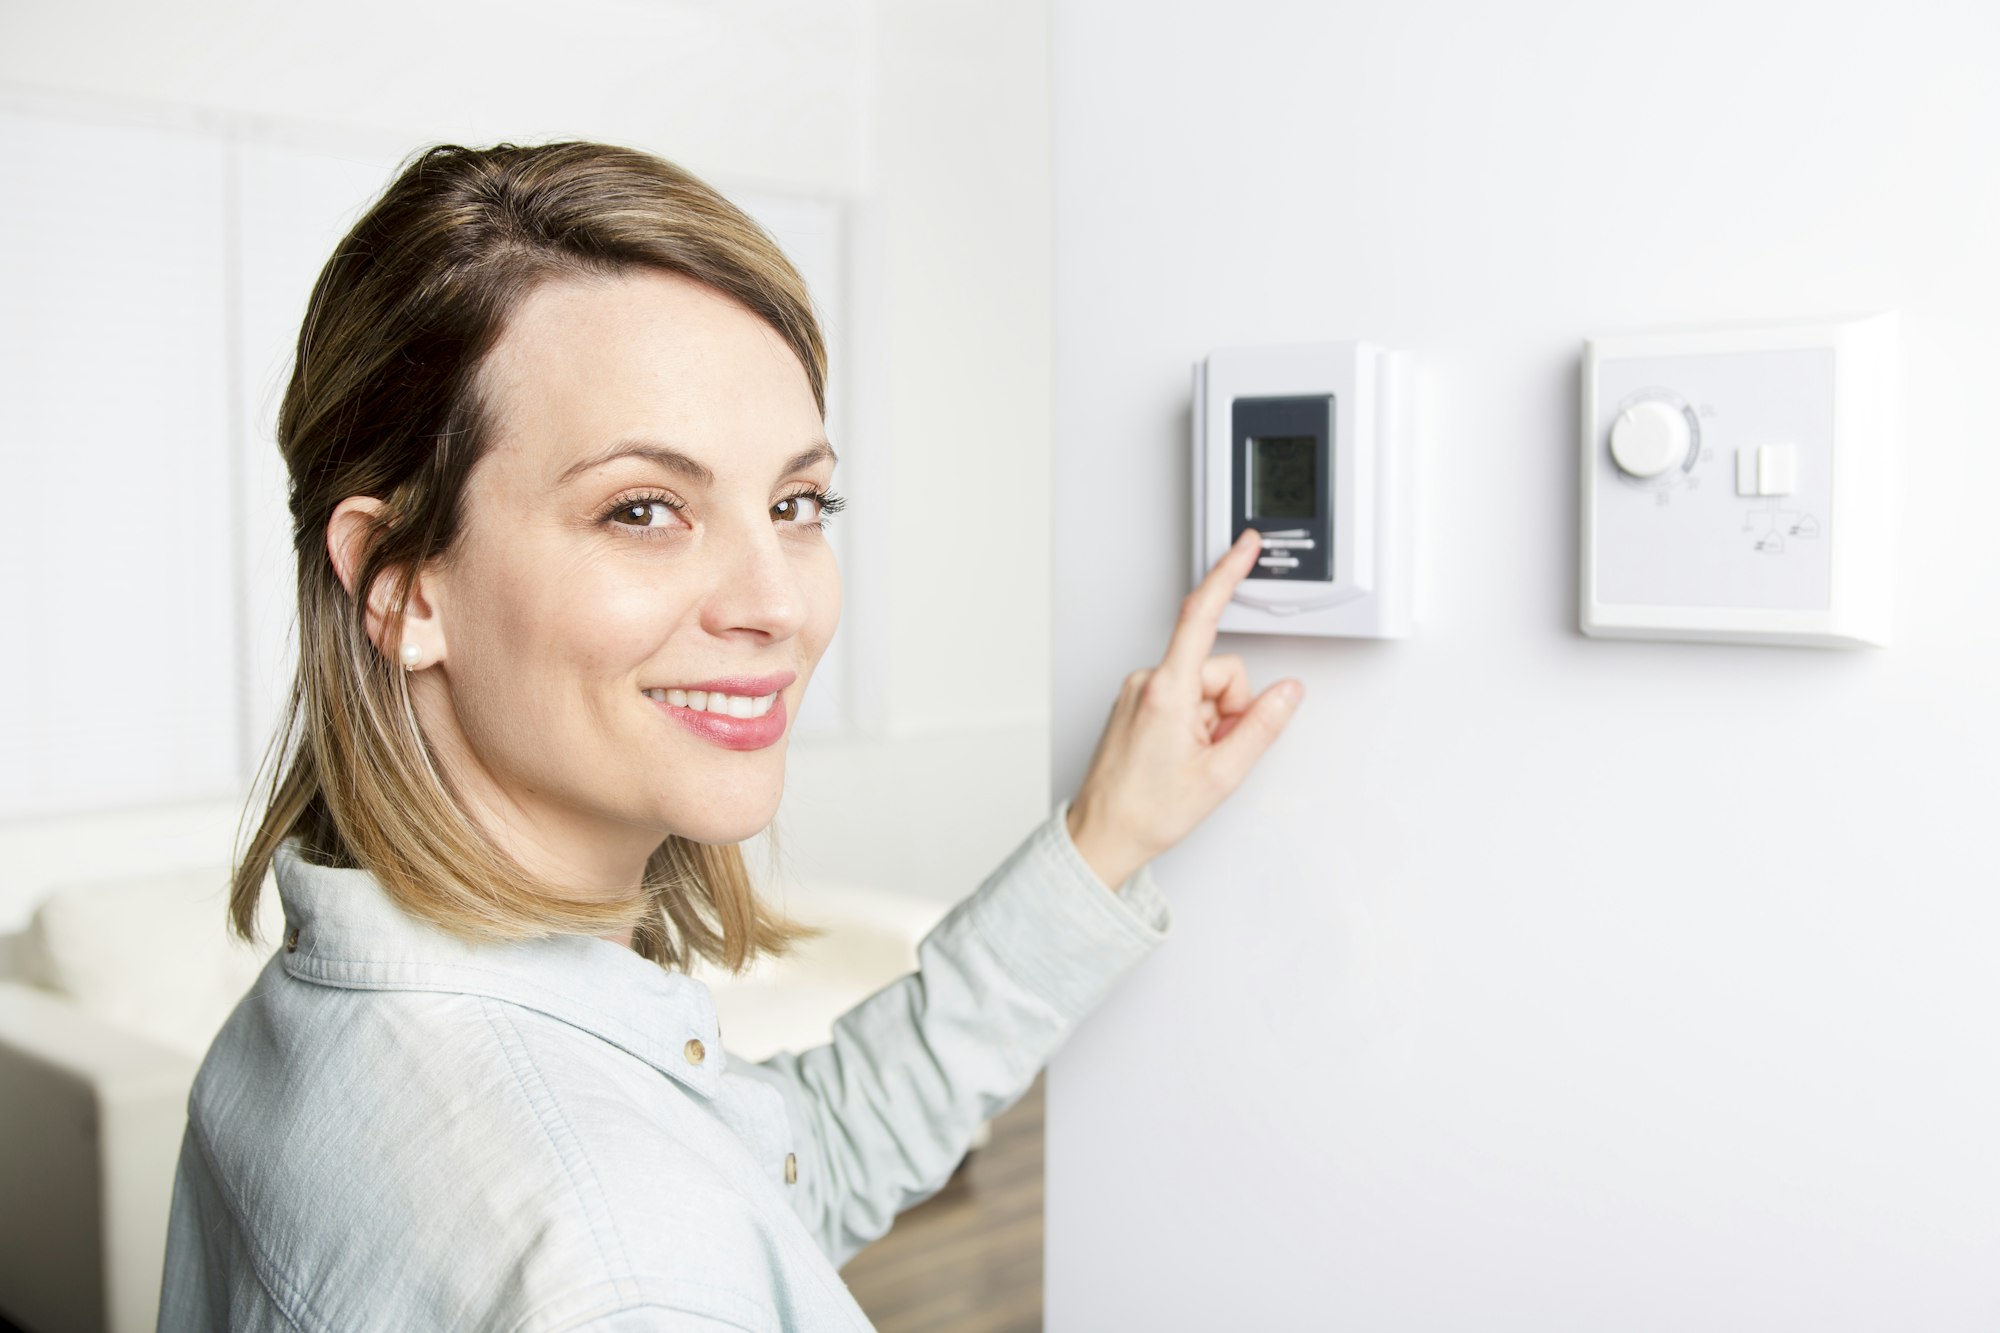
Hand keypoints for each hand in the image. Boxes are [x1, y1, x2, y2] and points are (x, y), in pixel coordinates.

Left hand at [1065, 528, 1303, 889]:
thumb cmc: (1146, 811)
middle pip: (1219, 672)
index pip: (1201, 616)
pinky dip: (1193, 723)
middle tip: (1213, 753)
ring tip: (1192, 759)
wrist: (1102, 834)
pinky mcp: (1135, 703)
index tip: (1245, 547)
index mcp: (1166, 691)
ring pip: (1202, 687)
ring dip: (1211, 721)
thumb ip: (1262, 726)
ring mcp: (1138, 693)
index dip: (1227, 575)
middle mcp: (1146, 682)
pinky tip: (1180, 754)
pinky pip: (1182, 698)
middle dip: (1229, 710)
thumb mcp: (1221, 775)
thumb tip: (1289, 693)